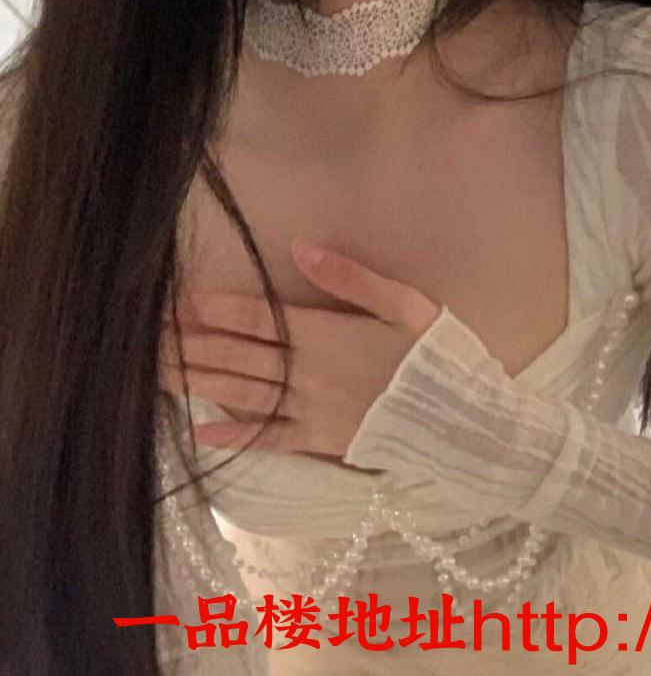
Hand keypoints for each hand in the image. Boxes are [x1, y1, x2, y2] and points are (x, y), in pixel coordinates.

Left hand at [158, 240, 441, 460]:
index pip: (260, 318)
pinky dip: (235, 436)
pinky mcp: (321, 442)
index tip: (180, 302)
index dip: (218, 310)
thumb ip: (350, 277)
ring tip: (158, 374)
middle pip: (239, 356)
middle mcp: (309, 373)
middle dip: (192, 345)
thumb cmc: (436, 355)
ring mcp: (311, 411)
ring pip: (244, 394)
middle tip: (149, 339)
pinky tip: (200, 431)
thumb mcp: (404, 303)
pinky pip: (269, 439)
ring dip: (199, 383)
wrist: (461, 420)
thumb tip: (301, 246)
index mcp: (327, 335)